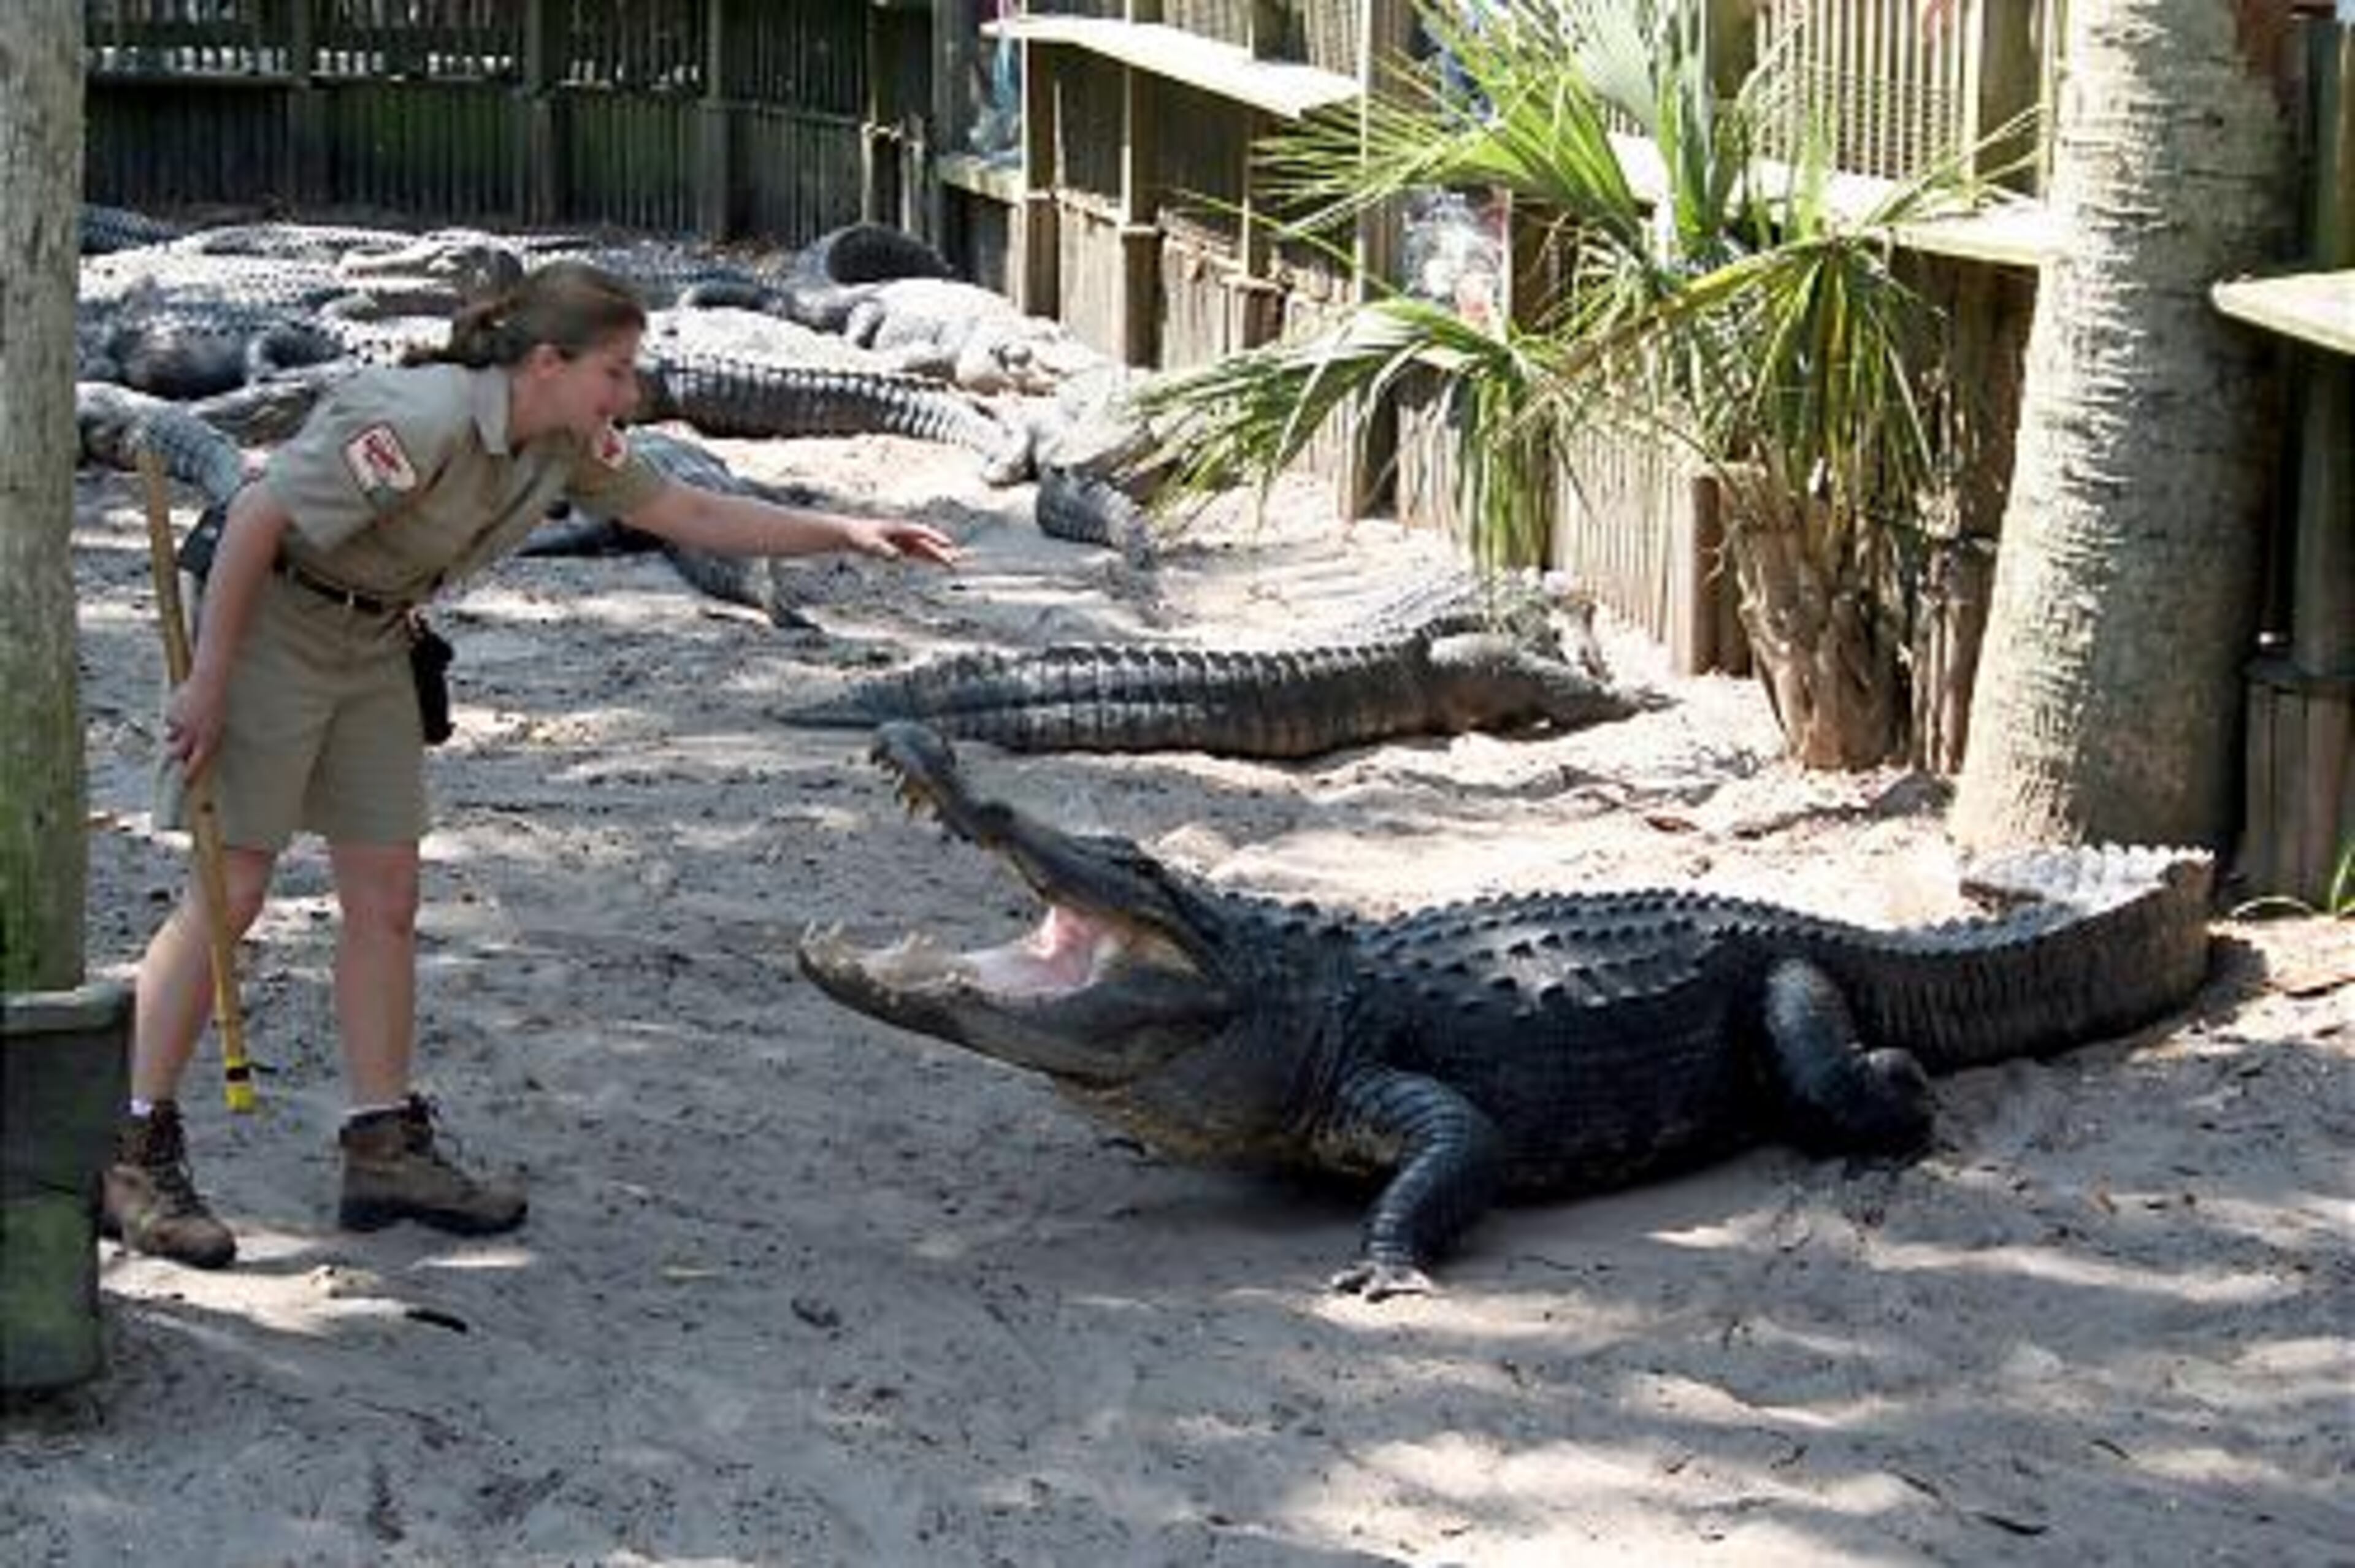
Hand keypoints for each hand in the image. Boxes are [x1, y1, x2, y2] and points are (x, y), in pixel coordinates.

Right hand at [163, 675, 227, 777]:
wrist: (211, 682)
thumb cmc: (218, 704)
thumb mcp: (217, 726)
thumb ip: (205, 740)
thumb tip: (192, 754)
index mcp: (208, 740)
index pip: (196, 764)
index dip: (189, 775)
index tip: (184, 783)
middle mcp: (193, 734)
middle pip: (175, 753)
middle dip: (173, 755)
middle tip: (172, 754)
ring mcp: (181, 723)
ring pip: (169, 736)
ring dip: (173, 734)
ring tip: (183, 722)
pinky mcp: (172, 712)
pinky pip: (169, 719)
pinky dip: (174, 715)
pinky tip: (183, 705)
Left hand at [843, 516, 960, 567]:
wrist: (848, 533)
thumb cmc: (857, 536)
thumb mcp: (867, 544)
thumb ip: (881, 549)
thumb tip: (895, 556)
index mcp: (897, 528)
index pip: (920, 533)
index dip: (934, 539)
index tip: (947, 545)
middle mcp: (902, 533)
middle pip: (925, 542)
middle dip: (940, 550)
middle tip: (956, 559)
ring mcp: (901, 540)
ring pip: (923, 547)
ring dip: (937, 554)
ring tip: (952, 563)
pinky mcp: (898, 547)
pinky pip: (916, 552)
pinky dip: (927, 557)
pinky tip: (936, 563)